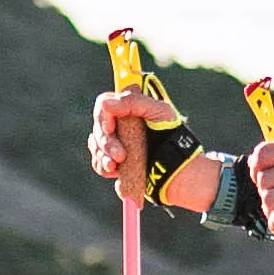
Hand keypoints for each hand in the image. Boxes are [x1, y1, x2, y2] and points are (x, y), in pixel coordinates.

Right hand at [88, 85, 199, 199]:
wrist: (178, 167)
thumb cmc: (172, 134)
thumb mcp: (160, 111)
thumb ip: (134, 102)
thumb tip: (105, 103)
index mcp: (128, 108)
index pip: (104, 105)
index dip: (102, 116)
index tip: (110, 128)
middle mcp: (119, 124)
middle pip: (99, 128)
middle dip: (106, 142)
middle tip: (120, 156)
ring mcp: (115, 143)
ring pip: (95, 145)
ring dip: (102, 156)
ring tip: (115, 166)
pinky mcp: (114, 161)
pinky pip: (98, 162)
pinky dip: (101, 166)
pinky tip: (112, 172)